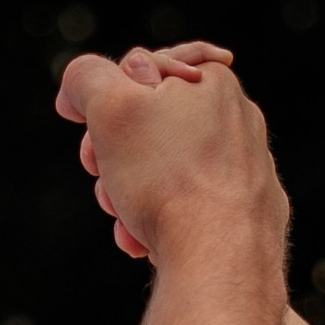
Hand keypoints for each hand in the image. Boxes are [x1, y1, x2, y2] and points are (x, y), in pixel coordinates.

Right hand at [54, 45, 286, 269]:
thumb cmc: (169, 179)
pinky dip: (161, 223)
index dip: (105, 93)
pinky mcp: (249, 215)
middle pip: (152, 126)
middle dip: (115, 153)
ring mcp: (248, 171)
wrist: (220, 257)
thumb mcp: (110, 107)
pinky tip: (144, 242)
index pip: (146, 66)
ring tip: (125, 217)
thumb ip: (86, 78)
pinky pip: (191, 209)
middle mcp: (240, 121)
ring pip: (167, 173)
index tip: (81, 122)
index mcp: (214, 83)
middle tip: (99, 172)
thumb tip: (75, 90)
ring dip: (131, 194)